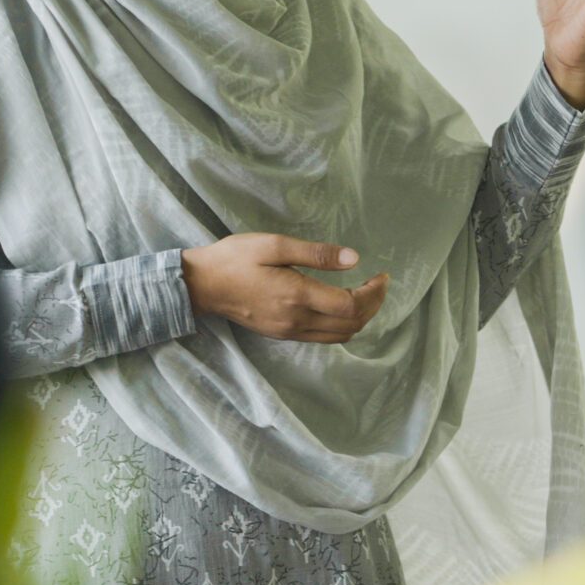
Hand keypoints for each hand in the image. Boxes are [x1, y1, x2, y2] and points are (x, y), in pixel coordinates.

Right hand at [180, 234, 391, 343]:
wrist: (202, 285)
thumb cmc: (235, 259)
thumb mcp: (274, 246)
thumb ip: (315, 253)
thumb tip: (353, 258)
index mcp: (297, 296)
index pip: (351, 306)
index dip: (374, 294)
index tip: (381, 275)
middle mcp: (296, 320)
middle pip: (351, 325)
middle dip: (372, 306)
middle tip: (379, 283)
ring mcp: (289, 331)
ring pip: (339, 336)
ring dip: (359, 318)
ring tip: (365, 294)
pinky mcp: (282, 334)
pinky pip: (323, 338)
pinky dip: (341, 325)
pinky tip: (340, 305)